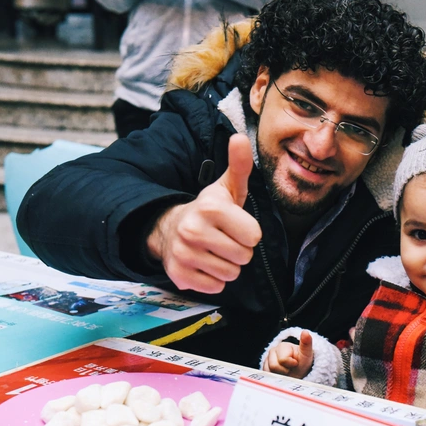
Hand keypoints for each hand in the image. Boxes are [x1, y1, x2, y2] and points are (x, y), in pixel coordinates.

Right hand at [147, 134, 261, 293]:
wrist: (170, 228)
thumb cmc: (210, 210)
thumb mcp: (227, 188)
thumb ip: (239, 165)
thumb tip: (239, 137)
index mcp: (211, 208)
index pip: (254, 236)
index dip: (249, 232)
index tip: (235, 225)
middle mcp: (193, 230)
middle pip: (244, 257)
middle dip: (239, 251)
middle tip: (223, 239)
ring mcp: (184, 255)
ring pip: (231, 275)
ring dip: (227, 266)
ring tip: (213, 250)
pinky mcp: (179, 276)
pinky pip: (215, 288)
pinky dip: (213, 280)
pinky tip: (203, 263)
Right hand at [263, 330, 313, 378]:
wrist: (299, 373)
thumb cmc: (302, 363)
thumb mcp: (307, 354)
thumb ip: (306, 343)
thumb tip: (305, 332)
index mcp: (283, 346)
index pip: (283, 359)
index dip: (291, 364)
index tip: (296, 363)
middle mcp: (273, 351)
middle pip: (274, 366)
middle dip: (284, 370)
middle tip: (291, 368)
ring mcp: (268, 360)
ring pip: (269, 371)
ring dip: (280, 374)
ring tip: (286, 371)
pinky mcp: (265, 368)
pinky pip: (267, 375)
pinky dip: (275, 377)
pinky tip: (281, 374)